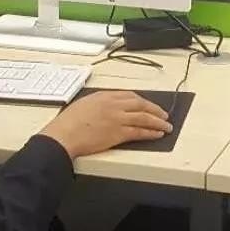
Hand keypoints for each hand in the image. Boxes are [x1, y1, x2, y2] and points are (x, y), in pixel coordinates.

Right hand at [39, 91, 171, 158]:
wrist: (63, 135)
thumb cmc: (68, 123)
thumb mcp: (83, 104)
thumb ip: (98, 104)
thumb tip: (105, 108)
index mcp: (104, 96)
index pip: (129, 95)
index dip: (142, 100)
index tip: (147, 104)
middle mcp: (113, 104)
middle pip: (140, 104)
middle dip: (154, 109)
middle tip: (163, 114)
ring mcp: (117, 118)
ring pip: (144, 117)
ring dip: (157, 121)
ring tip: (166, 125)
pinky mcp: (118, 133)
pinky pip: (139, 131)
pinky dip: (150, 132)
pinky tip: (157, 134)